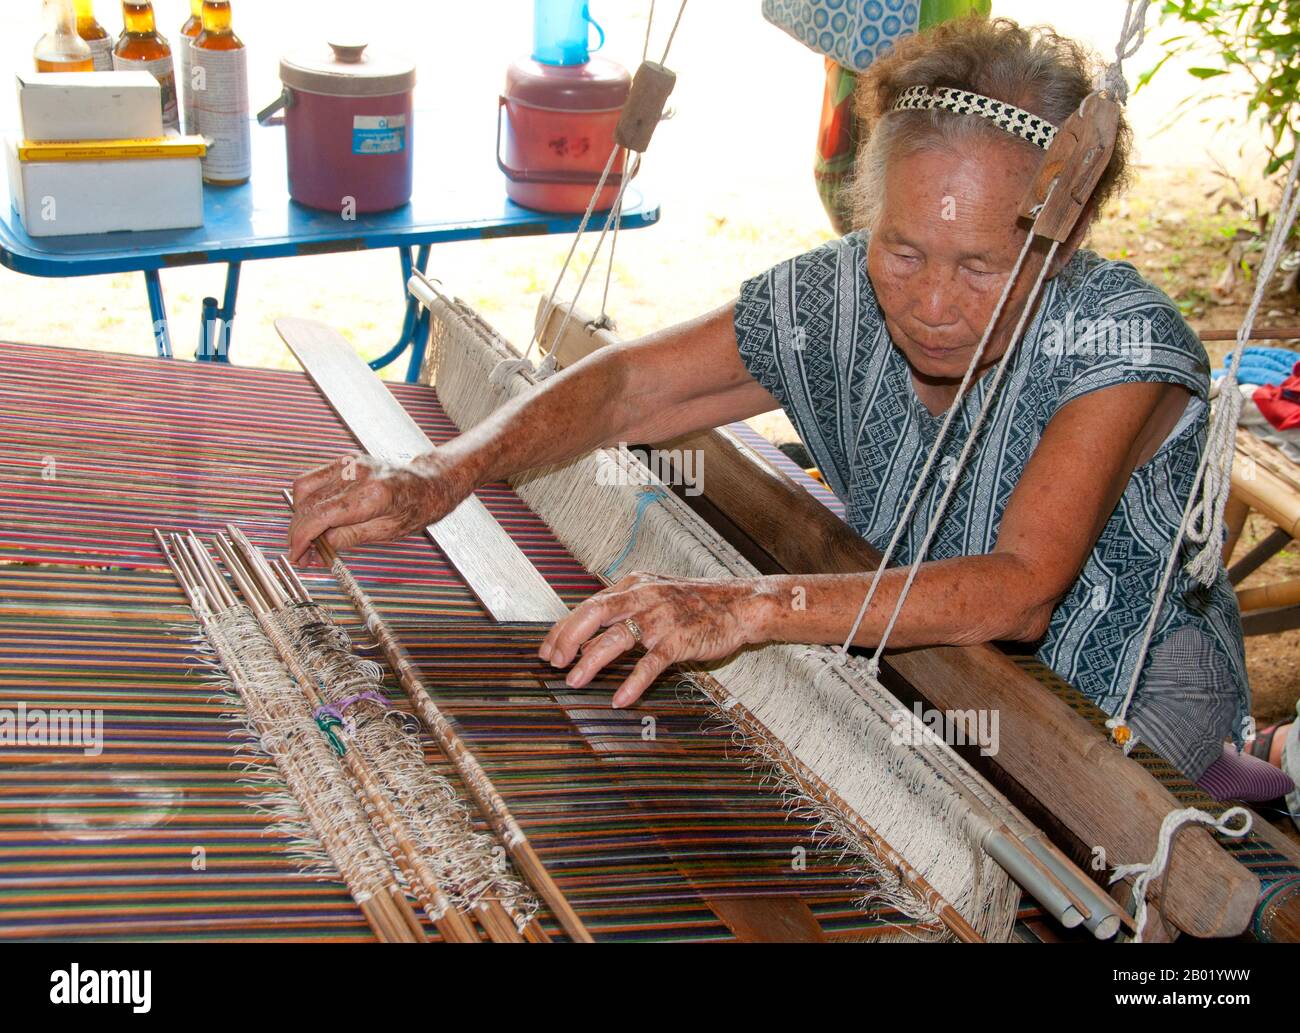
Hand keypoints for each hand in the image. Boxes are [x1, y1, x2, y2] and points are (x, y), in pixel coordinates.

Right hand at [287, 449, 472, 564]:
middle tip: (302, 555)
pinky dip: (308, 500)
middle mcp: (356, 474)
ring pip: (304, 489)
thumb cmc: (414, 509)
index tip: (296, 556)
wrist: (428, 483)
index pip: (321, 516)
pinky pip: (313, 479)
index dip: (301, 538)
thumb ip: (348, 538)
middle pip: (308, 504)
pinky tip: (315, 518)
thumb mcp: (386, 533)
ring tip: (309, 539)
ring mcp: (349, 463)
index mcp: (372, 495)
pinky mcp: (345, 460)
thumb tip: (317, 549)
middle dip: (299, 532)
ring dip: (300, 516)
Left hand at [538, 572, 774, 707]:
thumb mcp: (656, 594)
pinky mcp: (679, 640)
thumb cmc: (697, 603)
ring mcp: (661, 618)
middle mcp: (643, 597)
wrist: (741, 604)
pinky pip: (650, 664)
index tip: (547, 650)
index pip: (589, 605)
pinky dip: (632, 682)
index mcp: (634, 585)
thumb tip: (588, 635)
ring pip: (616, 638)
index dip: (563, 628)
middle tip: (554, 663)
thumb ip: (624, 610)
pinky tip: (620, 699)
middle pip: (594, 613)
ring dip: (591, 661)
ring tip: (575, 681)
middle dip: (568, 638)